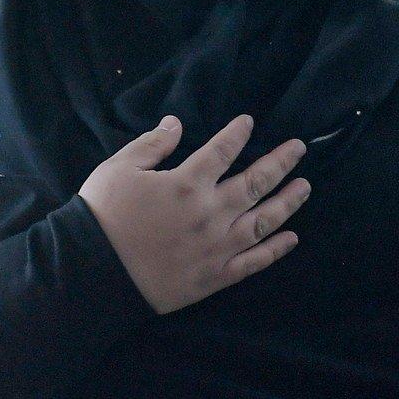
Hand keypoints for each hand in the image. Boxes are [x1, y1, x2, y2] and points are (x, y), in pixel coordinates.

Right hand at [78, 113, 308, 313]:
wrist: (92, 274)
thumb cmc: (103, 216)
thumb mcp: (119, 168)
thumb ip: (152, 144)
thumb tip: (176, 123)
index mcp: (187, 183)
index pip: (223, 150)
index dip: (238, 133)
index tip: (249, 122)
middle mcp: (210, 213)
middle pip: (256, 182)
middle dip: (280, 162)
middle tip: (299, 149)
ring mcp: (216, 247)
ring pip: (264, 221)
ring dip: (288, 202)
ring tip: (305, 187)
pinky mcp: (215, 276)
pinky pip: (254, 262)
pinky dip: (276, 250)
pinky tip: (292, 239)